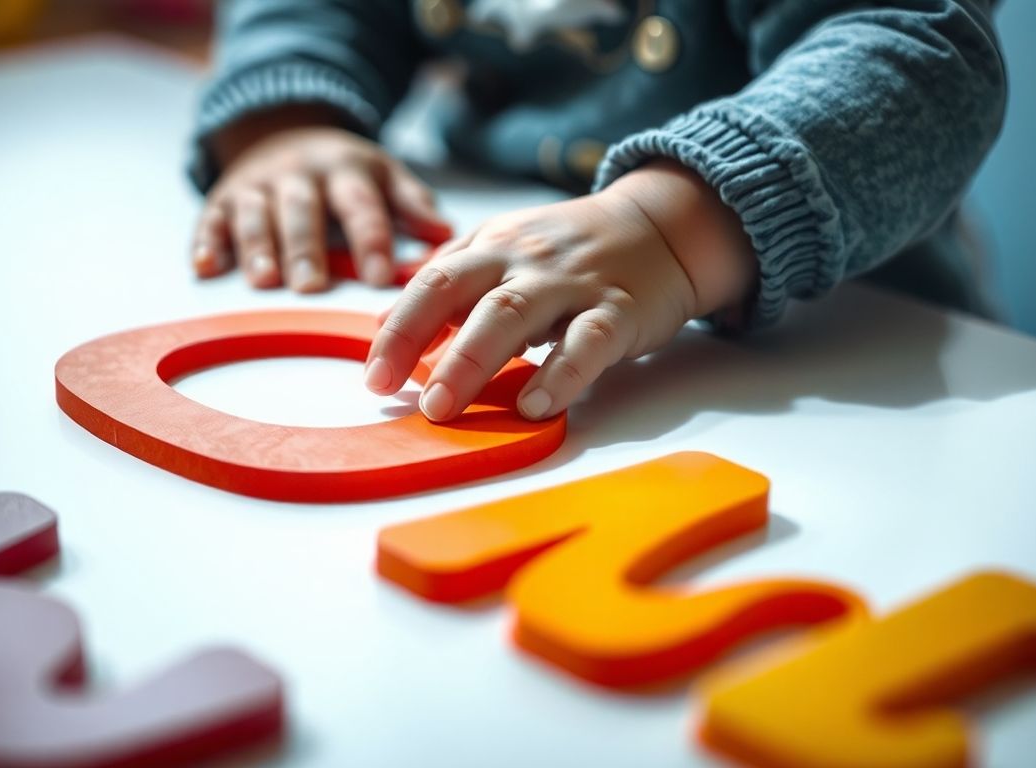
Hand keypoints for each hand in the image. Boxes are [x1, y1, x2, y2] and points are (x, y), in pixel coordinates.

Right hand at [191, 107, 452, 290]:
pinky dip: (207, 242)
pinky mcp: (221, 199)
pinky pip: (211, 220)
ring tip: (265, 281)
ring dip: (258, 247)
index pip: (360, 205)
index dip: (371, 240)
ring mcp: (255, 185)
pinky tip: (205, 267)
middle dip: (306, 248)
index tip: (380, 277)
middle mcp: (298, 175)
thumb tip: (447, 235)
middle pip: (303, 211)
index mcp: (345, 170)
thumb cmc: (342, 171)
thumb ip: (412, 204)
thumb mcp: (382, 174)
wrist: (281, 128)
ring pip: (255, 215)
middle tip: (312, 287)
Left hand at [363, 161, 755, 420]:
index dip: (397, 329)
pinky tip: (535, 405)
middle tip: (396, 393)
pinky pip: (588, 342)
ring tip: (444, 406)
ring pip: (513, 314)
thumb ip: (451, 280)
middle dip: (420, 342)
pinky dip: (560, 374)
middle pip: (461, 293)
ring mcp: (571, 284)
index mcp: (492, 246)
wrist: (662, 227)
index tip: (373, 377)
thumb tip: (387, 321)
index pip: (432, 282)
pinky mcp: (619, 310)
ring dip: (472, 360)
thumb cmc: (572, 250)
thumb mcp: (505, 247)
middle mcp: (524, 260)